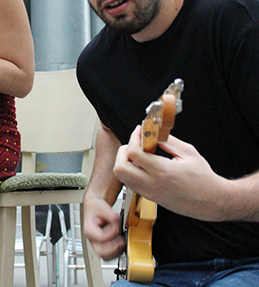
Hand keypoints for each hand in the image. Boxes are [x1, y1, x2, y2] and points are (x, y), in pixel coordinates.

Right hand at [83, 192, 124, 260]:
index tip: (116, 223)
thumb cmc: (95, 206)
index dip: (111, 232)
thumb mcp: (101, 207)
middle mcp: (92, 239)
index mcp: (89, 230)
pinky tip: (121, 244)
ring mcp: (97, 243)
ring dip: (116, 252)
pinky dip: (116, 252)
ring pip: (105, 256)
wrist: (94, 206)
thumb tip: (116, 219)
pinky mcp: (103, 245)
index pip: (101, 237)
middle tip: (122, 241)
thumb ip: (109, 214)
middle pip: (101, 252)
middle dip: (113, 248)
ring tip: (122, 243)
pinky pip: (109, 255)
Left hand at [113, 125, 227, 220]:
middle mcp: (152, 185)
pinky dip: (131, 172)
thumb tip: (152, 133)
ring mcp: (149, 193)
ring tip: (139, 154)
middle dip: (123, 152)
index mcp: (162, 172)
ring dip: (125, 162)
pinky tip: (143, 165)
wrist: (213, 201)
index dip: (133, 138)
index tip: (139, 131)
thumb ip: (167, 141)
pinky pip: (130, 184)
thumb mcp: (188, 152)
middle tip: (134, 144)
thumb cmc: (204, 179)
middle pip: (120, 168)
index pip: (133, 153)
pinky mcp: (150, 198)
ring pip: (122, 178)